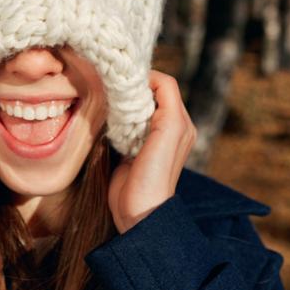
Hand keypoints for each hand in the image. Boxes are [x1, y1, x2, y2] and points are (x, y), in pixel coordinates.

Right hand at [108, 70, 196, 233]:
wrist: (139, 211)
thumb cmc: (156, 173)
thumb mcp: (170, 129)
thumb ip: (166, 99)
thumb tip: (149, 78)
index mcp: (182, 122)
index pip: (165, 84)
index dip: (146, 78)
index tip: (125, 81)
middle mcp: (169, 127)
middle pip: (149, 94)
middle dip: (132, 90)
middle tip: (113, 91)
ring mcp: (149, 138)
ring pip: (135, 107)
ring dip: (122, 105)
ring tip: (110, 106)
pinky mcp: (131, 148)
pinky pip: (124, 123)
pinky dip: (115, 119)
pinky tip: (108, 122)